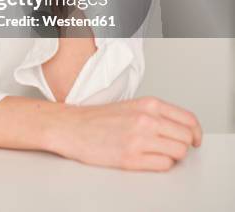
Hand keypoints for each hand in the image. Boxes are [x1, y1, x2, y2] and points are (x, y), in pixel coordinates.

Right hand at [48, 96, 202, 171]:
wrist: (74, 127)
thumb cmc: (101, 118)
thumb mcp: (133, 106)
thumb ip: (157, 114)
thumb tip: (182, 129)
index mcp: (149, 104)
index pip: (188, 120)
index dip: (195, 133)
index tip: (194, 139)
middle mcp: (147, 119)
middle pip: (186, 138)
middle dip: (183, 145)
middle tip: (172, 147)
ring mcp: (140, 139)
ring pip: (178, 153)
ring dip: (172, 156)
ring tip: (157, 152)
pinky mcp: (131, 158)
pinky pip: (163, 165)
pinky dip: (160, 164)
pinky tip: (148, 159)